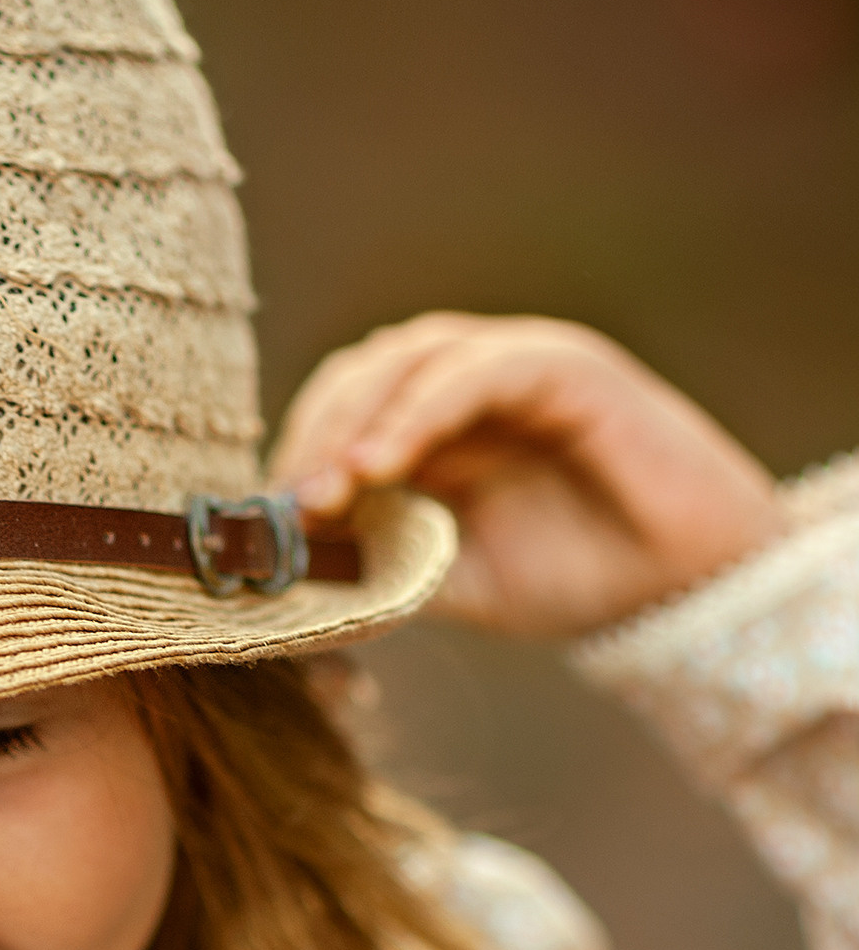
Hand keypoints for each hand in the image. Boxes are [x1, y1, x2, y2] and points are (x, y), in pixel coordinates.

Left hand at [271, 313, 786, 639]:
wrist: (682, 592)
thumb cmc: (574, 580)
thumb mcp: (450, 584)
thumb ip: (377, 572)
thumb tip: (289, 590)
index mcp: (435, 427)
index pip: (342, 409)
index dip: (297, 453)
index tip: (265, 521)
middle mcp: (469, 386)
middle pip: (363, 374)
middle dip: (314, 436)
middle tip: (289, 506)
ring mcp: (517, 367)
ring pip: (409, 358)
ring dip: (355, 420)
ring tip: (329, 489)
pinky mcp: (567, 368)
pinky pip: (479, 370)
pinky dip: (419, 411)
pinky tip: (382, 465)